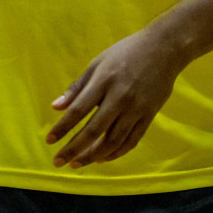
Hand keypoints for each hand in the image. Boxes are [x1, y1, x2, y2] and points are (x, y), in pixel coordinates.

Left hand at [45, 29, 182, 168]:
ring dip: (93, 155)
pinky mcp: (149, 116)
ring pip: (113, 140)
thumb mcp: (97, 63)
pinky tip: (102, 158)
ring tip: (78, 163)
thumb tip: (55, 107)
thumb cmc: (125, 53)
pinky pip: (131, 141)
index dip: (62, 128)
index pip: (78, 110)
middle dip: (74, 149)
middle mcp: (119, 97)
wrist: (163, 49)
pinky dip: (116, 153)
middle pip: (94, 130)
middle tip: (59, 161)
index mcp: (103, 81)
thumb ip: (77, 87)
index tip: (49, 140)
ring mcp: (136, 109)